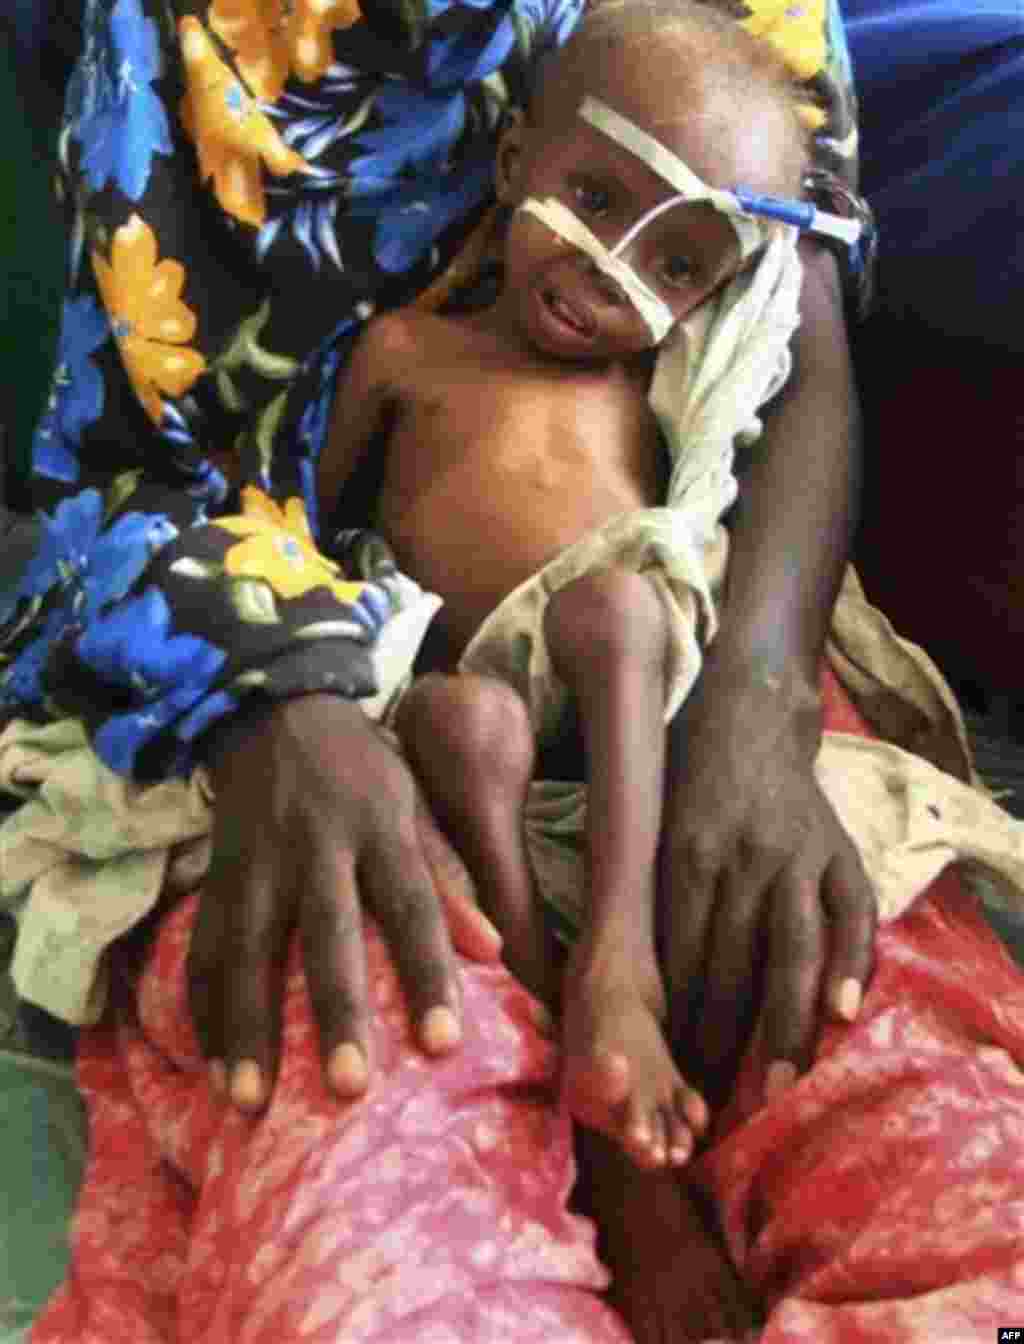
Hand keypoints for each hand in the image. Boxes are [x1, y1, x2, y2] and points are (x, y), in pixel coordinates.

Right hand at [187, 695, 502, 1110]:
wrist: (275, 711)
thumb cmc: (364, 769)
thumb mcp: (416, 801)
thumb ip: (449, 875)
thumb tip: (496, 948)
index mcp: (381, 826)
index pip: (413, 904)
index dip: (429, 972)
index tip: (444, 1044)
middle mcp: (318, 845)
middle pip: (329, 933)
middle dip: (335, 1011)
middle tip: (348, 1088)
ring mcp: (259, 860)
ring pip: (248, 949)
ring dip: (246, 1027)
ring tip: (250, 1100)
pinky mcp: (217, 873)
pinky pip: (203, 946)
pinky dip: (202, 1007)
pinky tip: (211, 1063)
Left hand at [658, 652, 874, 1106]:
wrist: (745, 710)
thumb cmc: (681, 779)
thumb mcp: (645, 826)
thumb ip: (640, 895)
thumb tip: (608, 982)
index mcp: (685, 855)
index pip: (678, 959)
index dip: (672, 1024)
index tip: (665, 1076)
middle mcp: (741, 858)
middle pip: (729, 968)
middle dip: (718, 1042)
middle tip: (710, 1102)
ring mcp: (796, 854)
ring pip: (790, 952)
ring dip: (784, 1026)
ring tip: (776, 1086)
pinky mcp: (839, 850)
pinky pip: (852, 915)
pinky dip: (852, 965)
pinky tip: (844, 1013)